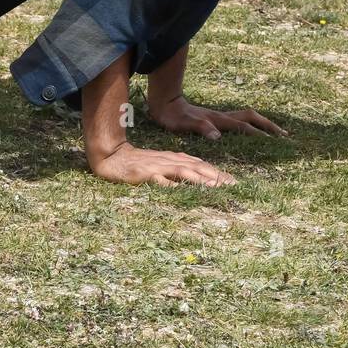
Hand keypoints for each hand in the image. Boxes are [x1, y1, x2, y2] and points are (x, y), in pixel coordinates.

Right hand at [89, 141, 234, 186]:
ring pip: (183, 172)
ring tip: (214, 187)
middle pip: (197, 167)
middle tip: (233, 185)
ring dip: (200, 179)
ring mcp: (158, 167)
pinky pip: (159, 180)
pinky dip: (170, 184)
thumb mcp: (163, 164)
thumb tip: (200, 178)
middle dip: (215, 176)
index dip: (217, 173)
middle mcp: (170, 161)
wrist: (113, 157)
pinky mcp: (144, 173)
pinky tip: (180, 190)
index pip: (201, 165)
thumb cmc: (140, 163)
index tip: (234, 182)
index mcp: (176, 159)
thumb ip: (180, 169)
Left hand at [148, 95, 284, 141]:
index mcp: (218, 119)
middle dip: (269, 126)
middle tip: (285, 136)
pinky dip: (253, 125)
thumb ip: (201, 128)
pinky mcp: (217, 119)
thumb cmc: (174, 117)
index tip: (275, 142)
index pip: (244, 127)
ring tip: (277, 133)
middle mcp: (223, 116)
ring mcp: (221, 116)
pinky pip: (241, 121)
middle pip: (253, 117)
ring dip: (264, 124)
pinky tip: (255, 131)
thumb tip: (218, 136)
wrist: (165, 103)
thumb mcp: (185, 125)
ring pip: (248, 117)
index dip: (259, 134)